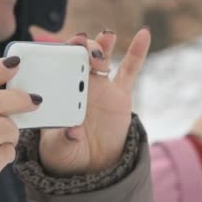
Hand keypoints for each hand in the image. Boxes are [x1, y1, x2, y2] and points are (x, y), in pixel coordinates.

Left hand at [38, 29, 150, 175]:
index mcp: (58, 92)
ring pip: (101, 58)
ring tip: (106, 38)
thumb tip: (73, 131)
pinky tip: (144, 34)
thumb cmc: (66, 153)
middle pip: (79, 56)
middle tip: (81, 43)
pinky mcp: (120, 94)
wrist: (90, 166)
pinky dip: (138, 51)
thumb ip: (62, 140)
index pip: (57, 65)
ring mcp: (100, 87)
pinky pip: (130, 70)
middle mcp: (78, 84)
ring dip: (102, 45)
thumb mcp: (57, 150)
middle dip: (81, 46)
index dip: (59, 51)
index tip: (62, 47)